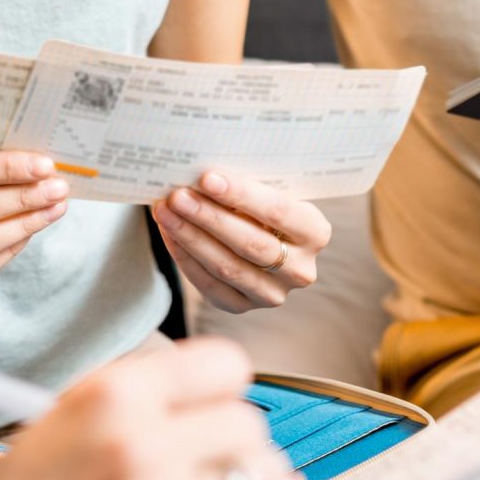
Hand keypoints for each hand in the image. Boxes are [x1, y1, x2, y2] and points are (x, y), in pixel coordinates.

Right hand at [0, 336, 291, 479]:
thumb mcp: (63, 420)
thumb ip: (142, 402)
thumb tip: (218, 403)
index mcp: (113, 398)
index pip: (225, 366)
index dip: (222, 388)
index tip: (215, 405)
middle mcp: (144, 449)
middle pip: (250, 426)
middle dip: (234, 445)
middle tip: (207, 464)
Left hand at [153, 170, 330, 312]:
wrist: (263, 238)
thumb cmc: (261, 205)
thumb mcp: (269, 190)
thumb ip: (247, 184)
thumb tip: (200, 171)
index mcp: (314, 232)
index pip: (277, 211)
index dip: (241, 194)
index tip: (206, 178)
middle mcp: (300, 269)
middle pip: (250, 243)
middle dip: (208, 217)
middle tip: (177, 195)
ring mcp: (273, 294)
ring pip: (227, 266)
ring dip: (190, 236)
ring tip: (165, 211)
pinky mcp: (243, 308)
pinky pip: (210, 285)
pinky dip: (185, 257)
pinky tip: (169, 233)